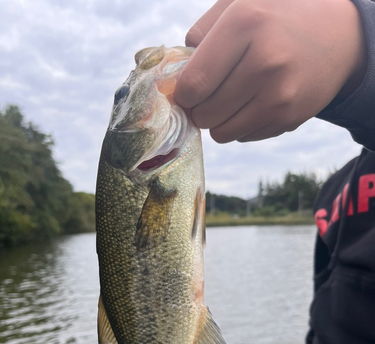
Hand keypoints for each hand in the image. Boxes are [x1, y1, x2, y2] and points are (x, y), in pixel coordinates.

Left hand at [174, 0, 366, 142]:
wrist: (337, 38)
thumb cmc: (277, 19)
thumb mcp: (239, 4)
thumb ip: (202, 33)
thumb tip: (177, 75)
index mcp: (246, 23)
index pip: (193, 83)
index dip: (183, 93)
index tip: (186, 90)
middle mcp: (265, 62)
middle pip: (204, 113)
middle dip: (198, 108)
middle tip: (208, 94)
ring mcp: (279, 96)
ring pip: (221, 133)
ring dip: (218, 120)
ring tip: (229, 99)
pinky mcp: (288, 119)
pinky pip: (242, 137)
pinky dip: (239, 125)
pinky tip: (252, 103)